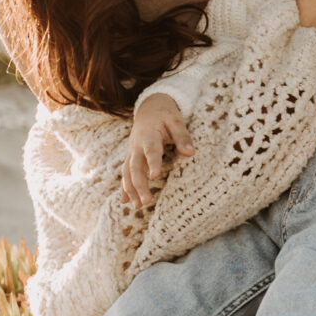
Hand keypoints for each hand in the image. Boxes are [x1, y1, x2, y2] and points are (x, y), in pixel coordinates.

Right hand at [124, 94, 192, 210]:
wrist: (149, 108)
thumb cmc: (166, 115)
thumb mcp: (176, 120)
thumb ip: (183, 136)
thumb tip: (190, 153)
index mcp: (149, 134)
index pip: (151, 150)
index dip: (152, 163)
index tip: (155, 176)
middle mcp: (136, 145)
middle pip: (135, 166)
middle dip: (139, 184)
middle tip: (146, 201)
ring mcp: (132, 152)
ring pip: (127, 172)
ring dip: (131, 189)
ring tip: (137, 207)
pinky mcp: (131, 157)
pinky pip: (125, 173)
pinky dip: (124, 187)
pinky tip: (125, 202)